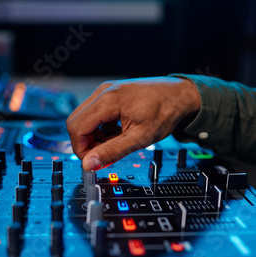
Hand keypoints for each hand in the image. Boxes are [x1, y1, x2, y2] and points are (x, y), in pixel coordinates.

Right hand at [66, 77, 200, 170]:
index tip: (93, 162)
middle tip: (103, 155)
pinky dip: (100, 129)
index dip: (81, 149)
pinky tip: (117, 135)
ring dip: (93, 137)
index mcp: (108, 100)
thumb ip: (112, 151)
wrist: (180, 95)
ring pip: (84, 120)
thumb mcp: (139, 138)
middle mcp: (103, 92)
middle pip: (76, 122)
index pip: (76, 127)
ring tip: (115, 144)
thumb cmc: (165, 112)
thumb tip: (89, 164)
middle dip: (86, 143)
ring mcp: (105, 91)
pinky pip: (94, 115)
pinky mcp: (110, 95)